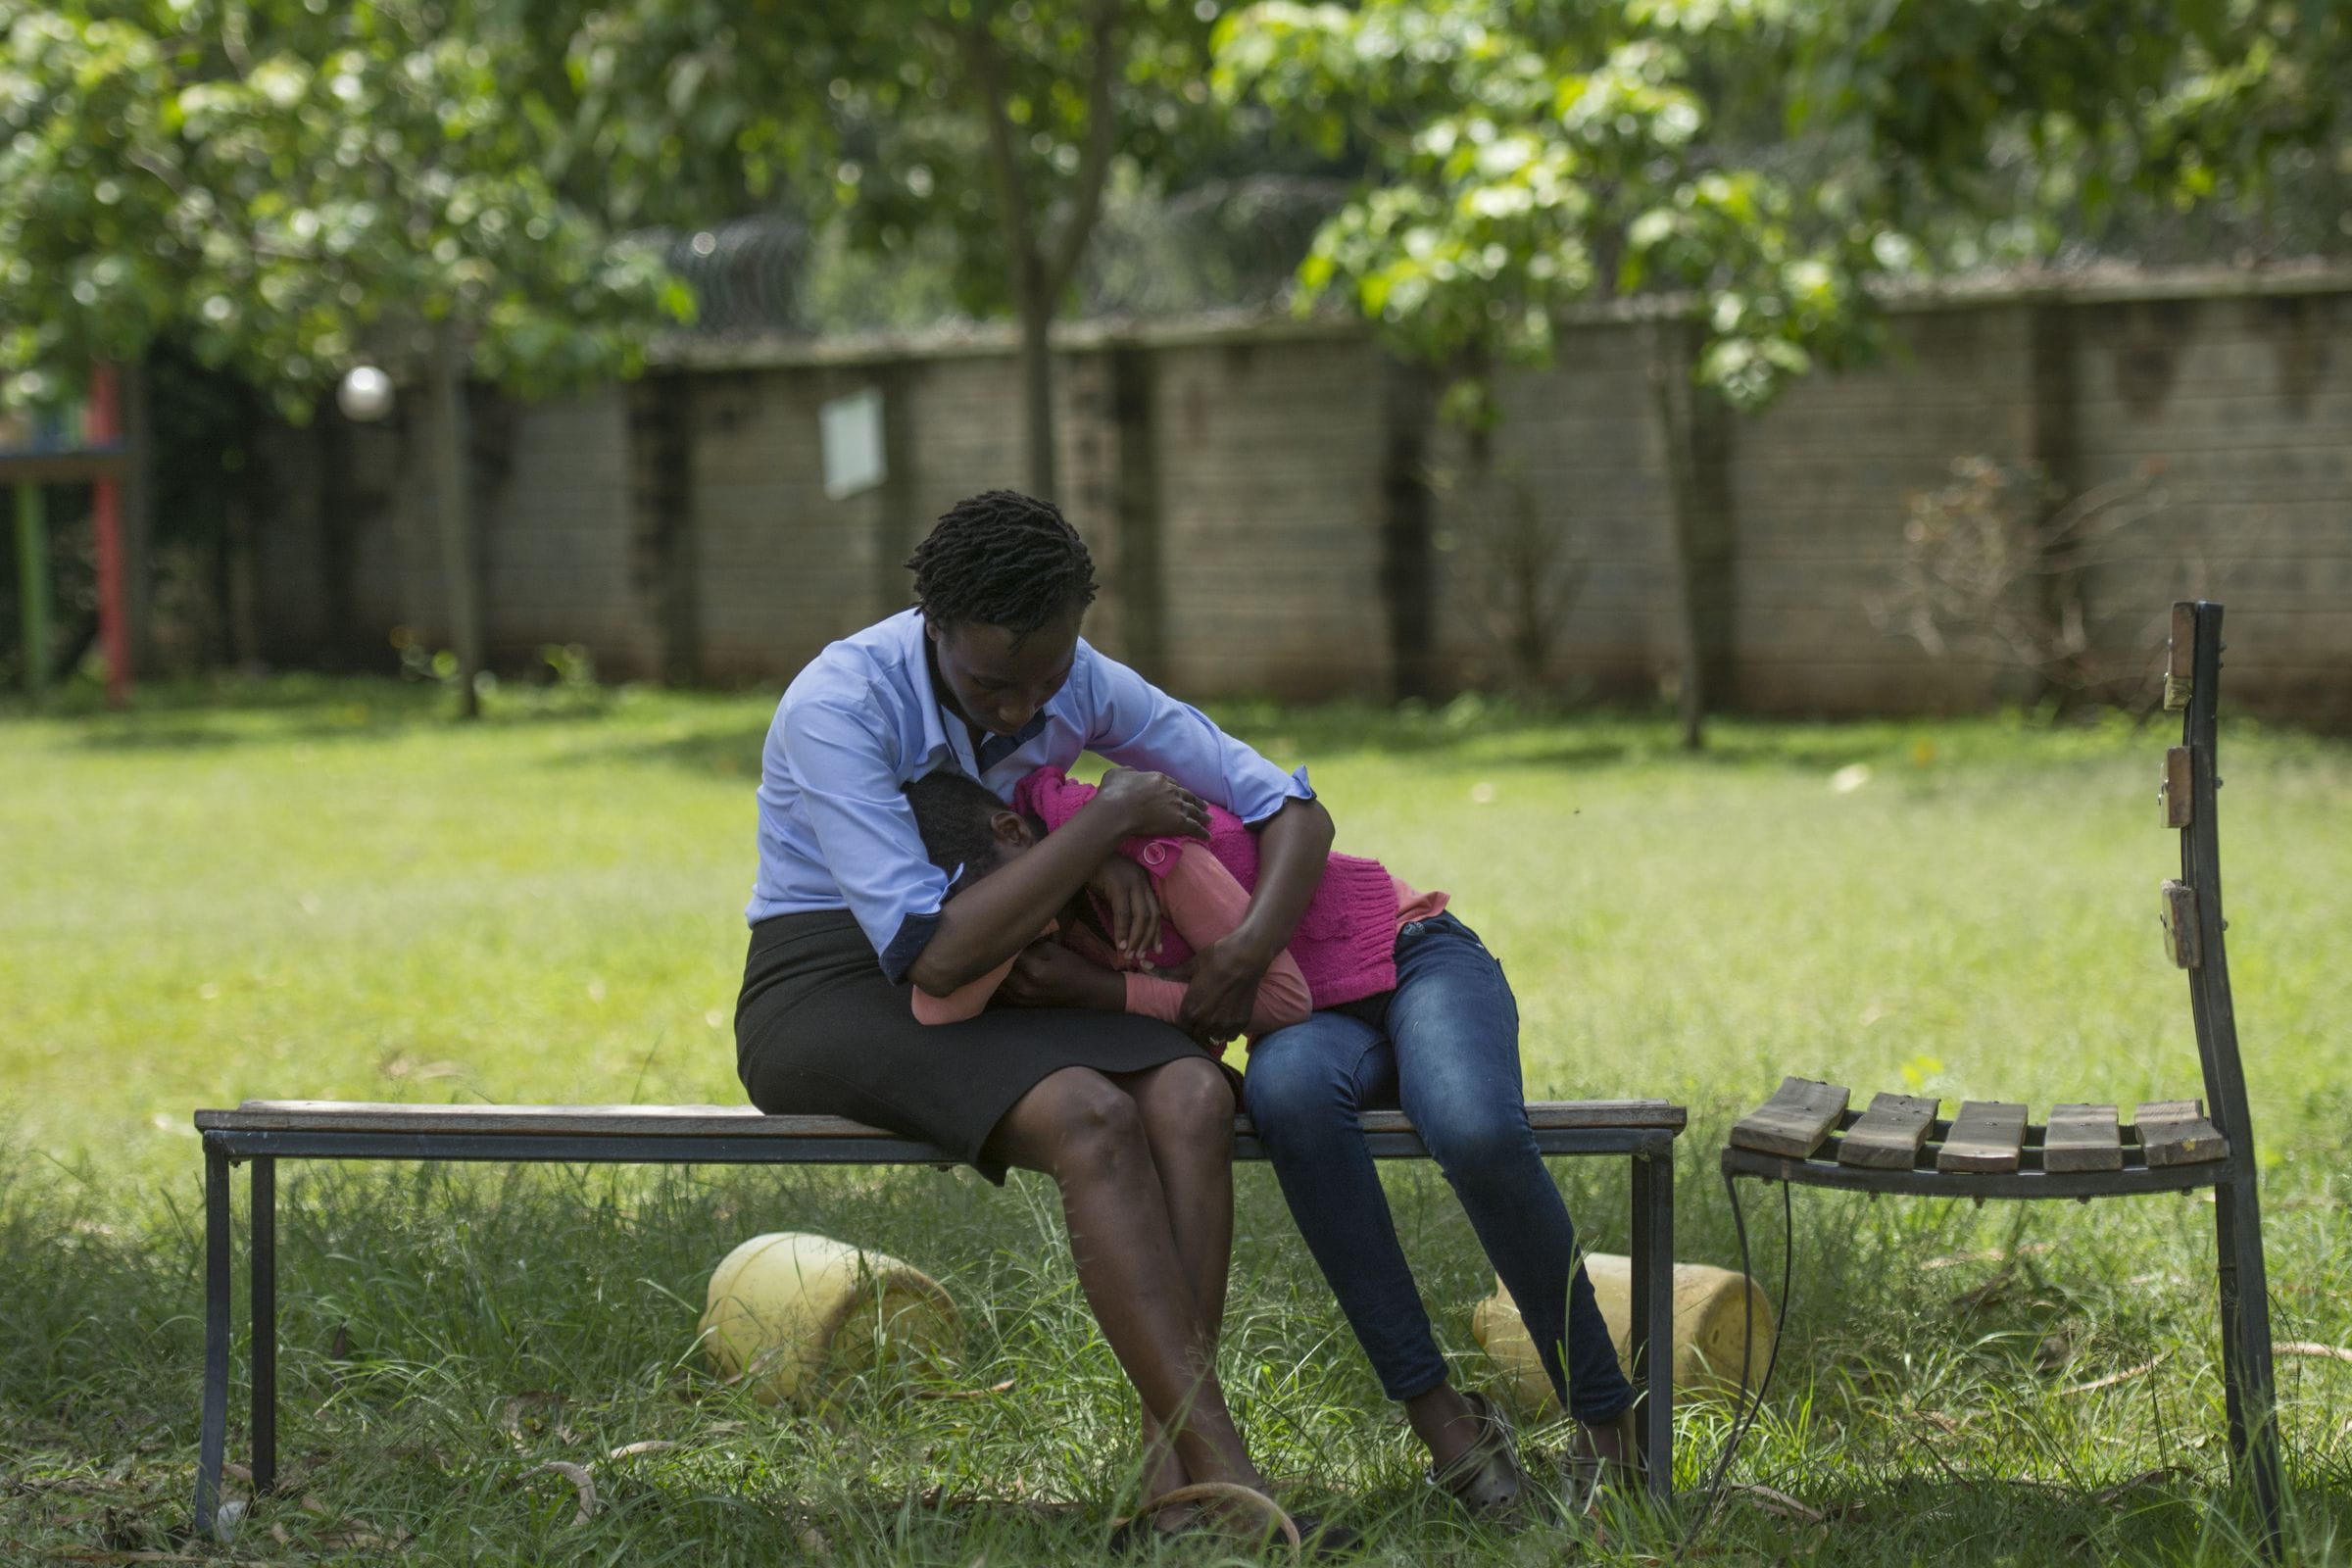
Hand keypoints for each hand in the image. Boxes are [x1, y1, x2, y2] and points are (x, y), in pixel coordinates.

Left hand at [1000, 938, 1125, 1010]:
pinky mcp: (1021, 1004)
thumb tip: (1011, 939)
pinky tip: (1006, 971)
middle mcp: (1025, 987)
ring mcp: (1022, 998)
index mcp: (1035, 970)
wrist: (1087, 992)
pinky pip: (1003, 989)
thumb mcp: (1054, 949)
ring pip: (998, 980)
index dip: (1006, 939)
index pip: (1009, 951)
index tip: (1003, 931)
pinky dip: (1002, 979)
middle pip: (999, 967)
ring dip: (997, 968)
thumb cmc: (1073, 966)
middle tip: (998, 941)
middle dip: (999, 954)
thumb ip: (1030, 944)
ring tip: (999, 955)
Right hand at [1086, 855, 1161, 961]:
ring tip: (1130, 955)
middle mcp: (1141, 880)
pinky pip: (1123, 913)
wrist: (1080, 852)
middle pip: (1152, 915)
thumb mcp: (1113, 887)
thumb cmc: (1094, 871)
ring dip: (1136, 939)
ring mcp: (1131, 881)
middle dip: (1148, 939)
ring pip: (1141, 916)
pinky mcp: (1118, 884)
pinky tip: (1120, 944)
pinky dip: (1123, 930)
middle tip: (1142, 957)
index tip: (1156, 950)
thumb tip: (1127, 928)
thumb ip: (1123, 902)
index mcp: (1143, 880)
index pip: (1156, 910)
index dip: (1157, 932)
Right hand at [1093, 767, 1209, 841]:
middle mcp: (1171, 790)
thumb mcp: (1117, 774)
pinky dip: (1202, 832)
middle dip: (1196, 801)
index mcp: (1158, 778)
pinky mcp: (1178, 822)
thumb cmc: (1113, 792)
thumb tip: (1130, 773)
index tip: (1181, 794)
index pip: (1173, 784)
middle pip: (1188, 796)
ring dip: (1203, 815)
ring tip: (1209, 819)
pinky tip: (1207, 836)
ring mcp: (1176, 806)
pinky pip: (1194, 828)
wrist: (1118, 810)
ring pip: (1194, 811)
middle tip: (1203, 806)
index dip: (1178, 790)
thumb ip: (1127, 773)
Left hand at [1177, 936, 1268, 1047]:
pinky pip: (1230, 1037)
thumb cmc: (1217, 957)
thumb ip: (1168, 973)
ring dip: (1211, 1033)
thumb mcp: (1191, 965)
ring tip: (1214, 1022)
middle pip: (1197, 1037)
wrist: (1247, 956)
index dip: (1184, 1025)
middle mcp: (1206, 1021)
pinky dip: (1227, 1032)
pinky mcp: (1241, 1022)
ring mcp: (1225, 1024)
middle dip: (1196, 1030)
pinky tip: (1227, 1020)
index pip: (1182, 1029)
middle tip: (1200, 1021)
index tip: (1187, 1019)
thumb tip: (1143, 965)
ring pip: (1213, 1039)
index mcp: (1191, 1009)